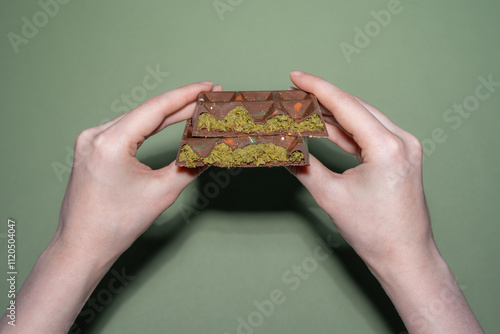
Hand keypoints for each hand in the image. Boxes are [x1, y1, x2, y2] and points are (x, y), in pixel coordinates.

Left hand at [54, 81, 217, 260]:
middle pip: (146, 112)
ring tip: (192, 108)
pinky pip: (124, 129)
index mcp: (110, 143)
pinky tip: (165, 122)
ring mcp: (89, 140)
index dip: (186, 96)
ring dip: (164, 115)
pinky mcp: (90, 148)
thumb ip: (190, 167)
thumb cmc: (117, 224)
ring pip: (136, 119)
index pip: (156, 109)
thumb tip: (211, 151)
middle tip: (207, 98)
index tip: (208, 87)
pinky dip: (147, 126)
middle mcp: (95, 135)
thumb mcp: (162, 192)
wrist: (83, 246)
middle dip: (179, 105)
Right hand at [288, 71, 430, 269]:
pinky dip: (347, 131)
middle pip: (355, 107)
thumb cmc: (374, 232)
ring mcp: (405, 147)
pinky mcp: (401, 156)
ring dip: (334, 115)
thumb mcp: (330, 196)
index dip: (317, 88)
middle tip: (294, 95)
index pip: (347, 106)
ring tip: (305, 110)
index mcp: (387, 147)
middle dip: (323, 100)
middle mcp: (402, 140)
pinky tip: (325, 128)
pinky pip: (369, 134)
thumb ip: (304, 167)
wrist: (403, 256)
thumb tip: (282, 149)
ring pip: (363, 119)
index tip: (296, 77)